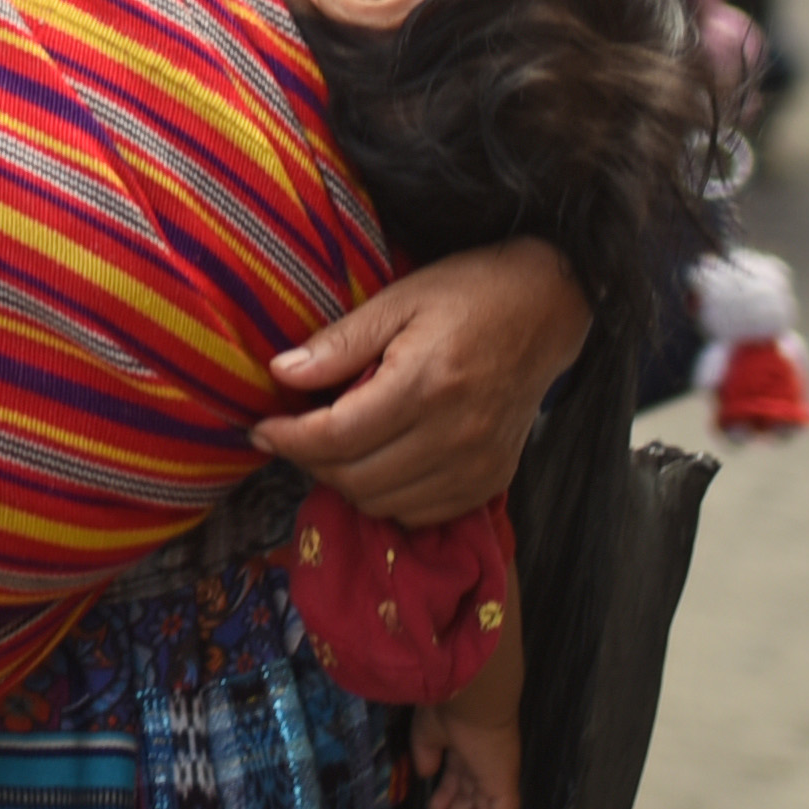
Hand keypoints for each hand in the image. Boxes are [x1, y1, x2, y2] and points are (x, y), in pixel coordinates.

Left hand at [254, 234, 587, 525]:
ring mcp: (478, 465)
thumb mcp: (398, 299)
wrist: (547, 309)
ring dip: (344, 483)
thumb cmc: (469, 294)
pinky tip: (375, 463)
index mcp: (426, 383)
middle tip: (290, 434)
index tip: (260, 428)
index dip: (288, 438)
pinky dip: (387, 499)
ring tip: (329, 447)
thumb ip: (340, 342)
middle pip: (356, 478)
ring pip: (384, 505)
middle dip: (309, 461)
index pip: (337, 435)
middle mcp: (455, 434)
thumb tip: (281, 373)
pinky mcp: (492, 481)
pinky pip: (422, 515)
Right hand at [405, 693, 522, 808]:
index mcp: (464, 750)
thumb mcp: (427, 733)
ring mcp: (495, 776)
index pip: (458, 781)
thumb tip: (426, 774)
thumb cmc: (447, 710)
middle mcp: (482, 766)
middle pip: (470, 801)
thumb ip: (426, 754)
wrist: (472, 699)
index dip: (446, 799)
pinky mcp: (504, 786)